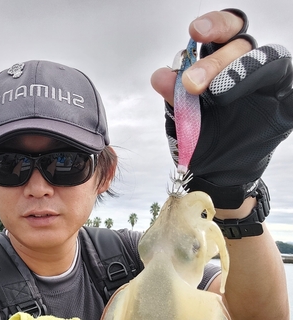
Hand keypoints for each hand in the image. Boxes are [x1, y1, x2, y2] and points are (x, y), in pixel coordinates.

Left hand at [151, 9, 292, 208]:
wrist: (219, 173)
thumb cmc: (202, 141)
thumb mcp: (183, 120)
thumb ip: (175, 98)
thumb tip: (160, 76)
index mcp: (219, 64)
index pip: (224, 31)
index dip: (214, 25)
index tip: (195, 32)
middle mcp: (245, 67)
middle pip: (241, 44)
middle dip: (215, 60)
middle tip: (192, 84)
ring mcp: (268, 83)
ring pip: (267, 58)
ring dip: (240, 72)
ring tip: (217, 96)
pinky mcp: (285, 102)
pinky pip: (288, 83)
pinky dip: (277, 83)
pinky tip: (263, 94)